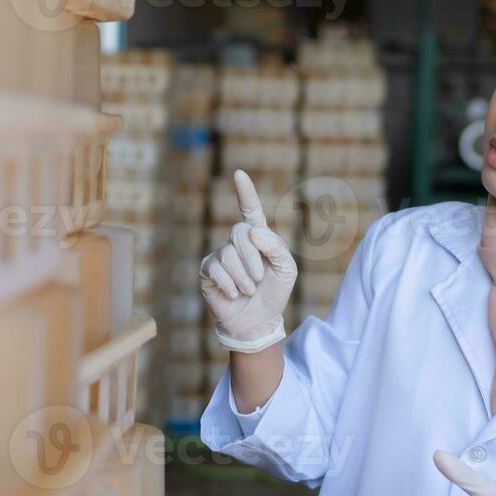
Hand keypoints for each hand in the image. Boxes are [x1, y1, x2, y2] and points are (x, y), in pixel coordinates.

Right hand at [200, 169, 297, 351]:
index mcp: (258, 237)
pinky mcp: (208, 271)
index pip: (250, 210)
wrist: (257, 321)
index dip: (245, 192)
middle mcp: (237, 242)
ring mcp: (220, 255)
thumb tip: (253, 232)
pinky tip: (233, 294)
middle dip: (252, 258)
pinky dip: (230, 284)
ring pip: (228, 253)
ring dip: (243, 277)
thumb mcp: (287, 270)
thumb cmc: (274, 293)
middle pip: (240, 233)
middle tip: (257, 280)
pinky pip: (216, 269)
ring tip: (247, 290)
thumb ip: (277, 247)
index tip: (239, 174)